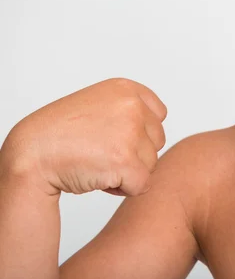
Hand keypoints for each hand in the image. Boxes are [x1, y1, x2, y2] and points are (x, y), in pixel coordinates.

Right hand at [1, 78, 166, 196]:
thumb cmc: (61, 133)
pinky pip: (142, 184)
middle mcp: (131, 106)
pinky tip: (100, 179)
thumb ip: (128, 109)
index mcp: (126, 89)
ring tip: (98, 164)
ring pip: (151, 163)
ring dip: (129, 171)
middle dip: (135, 153)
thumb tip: (158, 127)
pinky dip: (124, 189)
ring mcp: (129, 132)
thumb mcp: (99, 104)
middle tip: (103, 153)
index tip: (115, 137)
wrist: (32, 153)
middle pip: (157, 140)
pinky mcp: (125, 160)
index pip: (158, 114)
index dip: (141, 133)